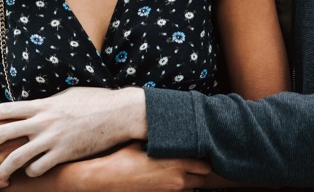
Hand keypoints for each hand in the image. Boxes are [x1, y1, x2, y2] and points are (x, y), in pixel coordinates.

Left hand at [0, 87, 145, 180]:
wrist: (119, 112)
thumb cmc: (95, 101)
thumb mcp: (66, 96)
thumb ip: (45, 104)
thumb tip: (31, 108)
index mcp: (42, 104)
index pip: (3, 109)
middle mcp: (43, 120)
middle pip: (1, 133)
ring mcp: (53, 138)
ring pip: (15, 157)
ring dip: (2, 169)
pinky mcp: (65, 154)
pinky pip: (38, 168)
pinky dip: (32, 172)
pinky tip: (33, 171)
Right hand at [83, 142, 211, 191]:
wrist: (107, 180)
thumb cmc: (123, 159)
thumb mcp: (143, 142)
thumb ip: (160, 138)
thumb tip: (167, 127)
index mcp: (176, 164)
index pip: (205, 165)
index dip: (202, 159)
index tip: (196, 153)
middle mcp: (177, 181)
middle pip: (203, 180)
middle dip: (198, 172)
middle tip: (190, 163)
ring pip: (191, 189)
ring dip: (187, 181)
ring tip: (176, 172)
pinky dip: (175, 189)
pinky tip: (164, 181)